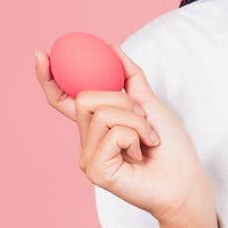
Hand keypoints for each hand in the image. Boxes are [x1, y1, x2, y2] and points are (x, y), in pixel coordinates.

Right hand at [34, 44, 213, 227]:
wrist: (185, 180)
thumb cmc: (171, 146)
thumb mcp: (149, 103)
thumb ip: (129, 77)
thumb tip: (111, 47)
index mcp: (95, 126)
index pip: (64, 100)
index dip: (49, 78)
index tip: (42, 54)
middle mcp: (85, 142)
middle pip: (87, 98)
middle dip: (124, 102)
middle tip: (144, 121)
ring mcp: (87, 158)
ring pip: (102, 114)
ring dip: (137, 122)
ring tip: (147, 141)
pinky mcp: (95, 171)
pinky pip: (113, 133)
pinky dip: (136, 137)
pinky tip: (140, 156)